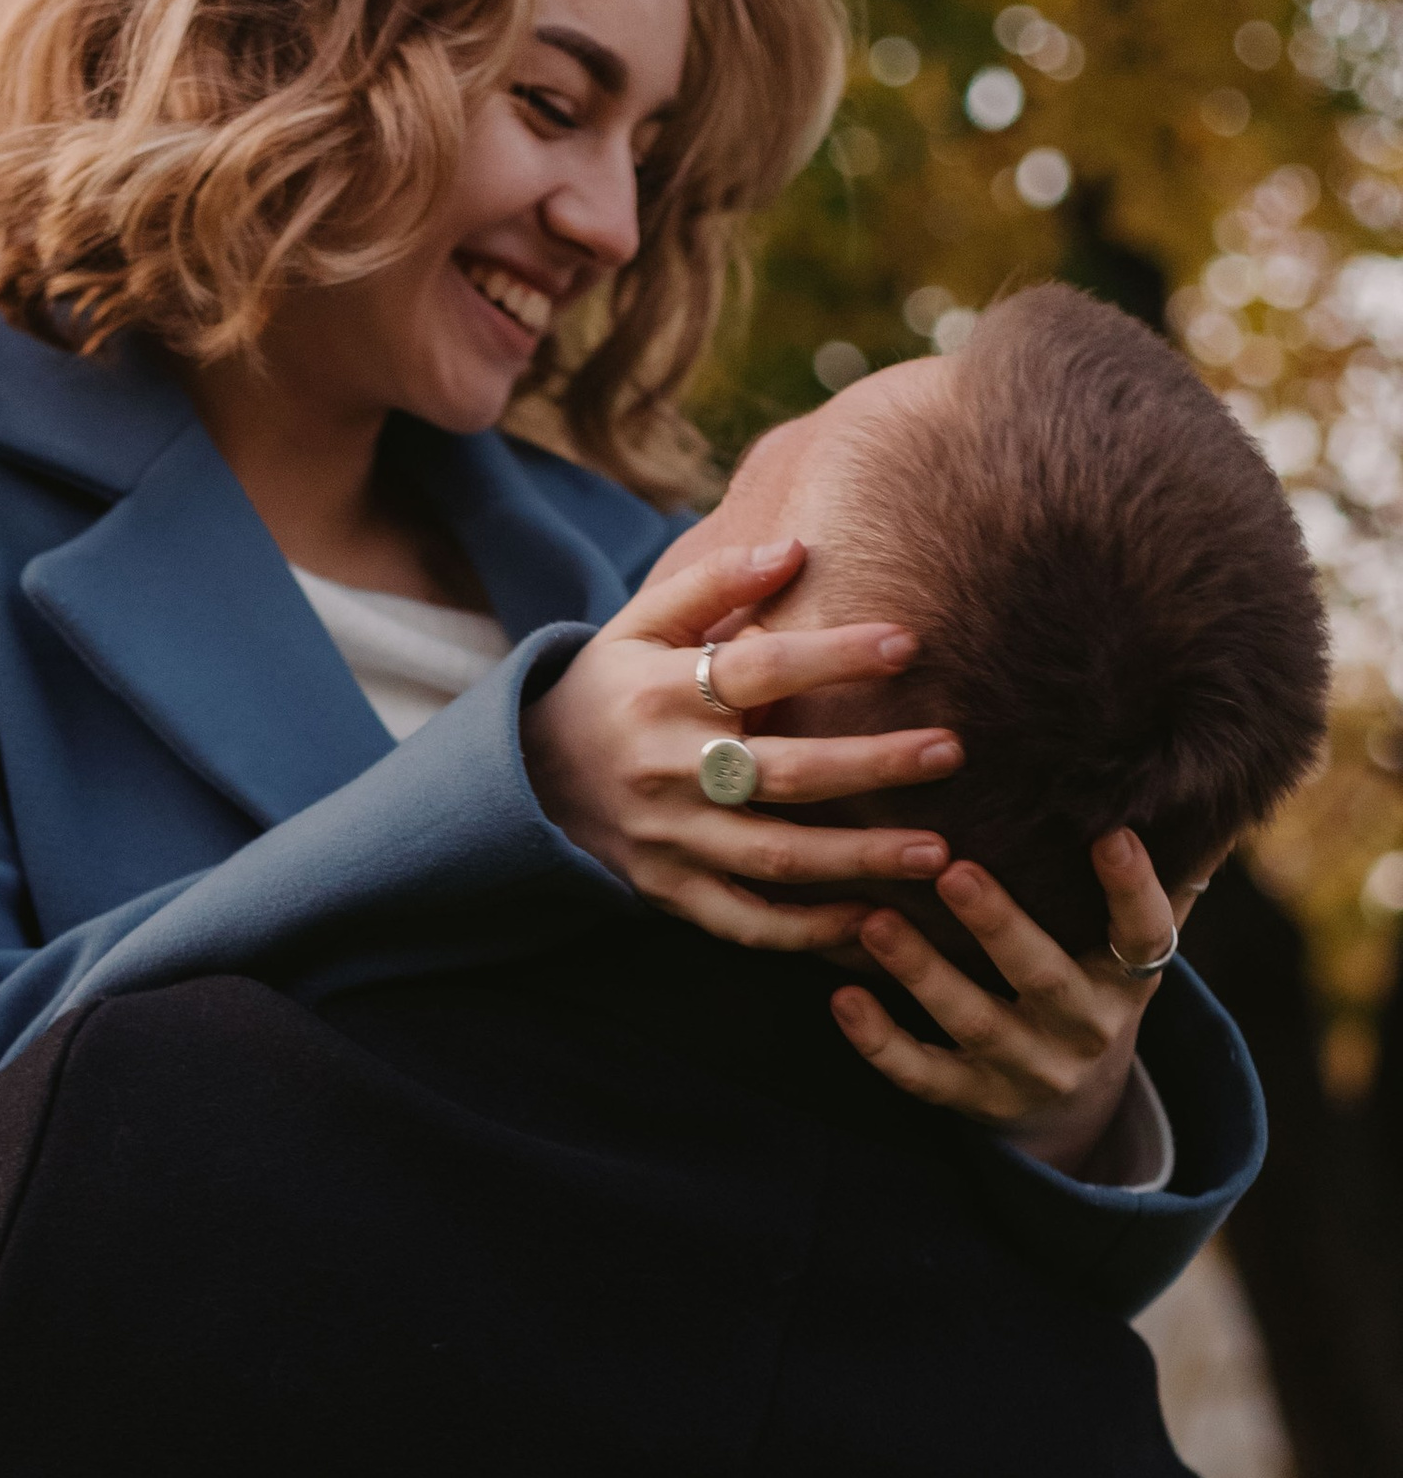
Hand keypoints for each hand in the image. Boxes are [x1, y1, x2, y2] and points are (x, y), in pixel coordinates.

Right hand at [520, 538, 962, 952]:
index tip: (909, 643)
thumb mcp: (639, 624)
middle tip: (951, 751)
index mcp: (661, 693)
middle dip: (873, 765)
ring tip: (937, 854)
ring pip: (776, 859)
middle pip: (784, 773)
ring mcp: (670, 841)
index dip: (834, 657)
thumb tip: (797, 546)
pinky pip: (746, 924)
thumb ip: (713, 581)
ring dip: (860, 860)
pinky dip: (808, 932)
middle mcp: (666, 771)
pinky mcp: (670, 893)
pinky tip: (872, 922)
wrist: (526, 780)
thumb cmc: (608, 689)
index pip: (758, 669)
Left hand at [829, 833, 1194, 1174]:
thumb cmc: (1092, 982)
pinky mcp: (972, 1100)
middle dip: (998, 925)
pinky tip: (842, 997)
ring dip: (922, 972)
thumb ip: (1161, 877)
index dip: (1134, 889)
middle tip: (953, 871)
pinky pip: (922, 1076)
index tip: (1113, 835)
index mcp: (1129, 978)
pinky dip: (880, 1041)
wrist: (1067, 1103)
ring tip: (874, 921)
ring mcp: (1027, 1068)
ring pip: (973, 1022)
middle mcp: (1084, 1027)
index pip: (1146, 933)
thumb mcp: (1130, 944)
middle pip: (1043, 975)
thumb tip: (1217, 791)